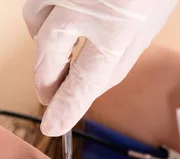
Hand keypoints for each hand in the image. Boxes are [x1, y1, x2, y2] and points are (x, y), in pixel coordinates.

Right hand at [23, 0, 177, 135]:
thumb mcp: (144, 30)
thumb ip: (114, 63)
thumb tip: (83, 93)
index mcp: (118, 26)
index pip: (84, 79)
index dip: (66, 106)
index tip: (52, 125)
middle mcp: (84, 4)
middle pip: (48, 54)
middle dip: (45, 81)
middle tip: (48, 95)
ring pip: (34, 22)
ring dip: (43, 44)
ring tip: (59, 53)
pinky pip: (37, 0)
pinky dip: (43, 16)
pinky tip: (59, 22)